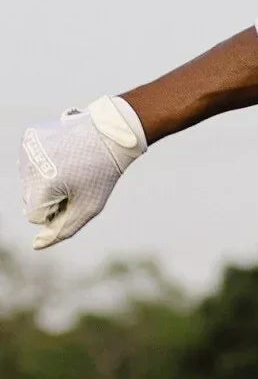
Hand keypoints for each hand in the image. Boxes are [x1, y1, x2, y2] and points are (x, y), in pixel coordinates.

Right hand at [19, 96, 146, 248]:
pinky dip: (43, 162)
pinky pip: (29, 161)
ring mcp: (26, 148)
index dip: (58, 210)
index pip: (34, 216)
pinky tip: (62, 154)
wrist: (111, 132)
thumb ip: (62, 229)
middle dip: (49, 197)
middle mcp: (28, 165)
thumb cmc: (102, 173)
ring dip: (45, 180)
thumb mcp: (89, 206)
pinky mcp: (28, 136)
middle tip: (75, 181)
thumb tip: (36, 245)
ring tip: (70, 167)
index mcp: (41, 184)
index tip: (76, 196)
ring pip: (27, 180)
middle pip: (28, 199)